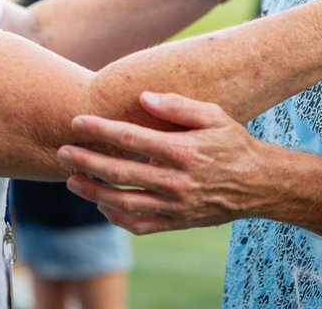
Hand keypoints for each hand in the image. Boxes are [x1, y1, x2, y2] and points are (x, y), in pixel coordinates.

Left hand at [60, 92, 264, 234]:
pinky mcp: (177, 222)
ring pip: (123, 203)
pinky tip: (102, 204)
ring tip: (72, 181)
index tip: (75, 122)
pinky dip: (116, 217)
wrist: (259, 185)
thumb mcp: (213, 115)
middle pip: (118, 172)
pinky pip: (139, 225)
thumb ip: (177, 106)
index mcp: (182, 150)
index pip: (130, 138)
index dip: (99, 130)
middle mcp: (175, 180)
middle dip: (85, 161)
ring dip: (92, 192)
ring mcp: (175, 205)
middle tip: (62, 152)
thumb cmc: (233, 144)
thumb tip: (142, 97)